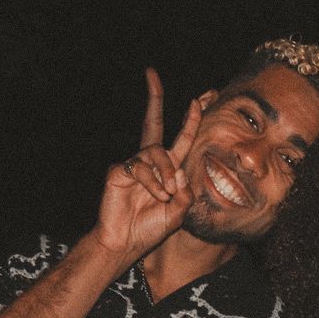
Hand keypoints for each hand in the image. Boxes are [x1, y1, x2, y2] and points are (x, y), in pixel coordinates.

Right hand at [94, 69, 212, 256]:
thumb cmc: (150, 228)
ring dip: (166, 171)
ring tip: (168, 194)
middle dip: (155, 98)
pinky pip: (141, 168)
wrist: (126, 243)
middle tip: (152, 75)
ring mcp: (133, 164)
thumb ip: (185, 193)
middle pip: (153, 122)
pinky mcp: (118, 171)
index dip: (190, 120)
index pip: (180, 139)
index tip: (200, 100)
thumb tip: (179, 172)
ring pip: (155, 151)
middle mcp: (150, 162)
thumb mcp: (178, 212)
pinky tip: (157, 196)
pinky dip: (153, 182)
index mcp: (167, 169)